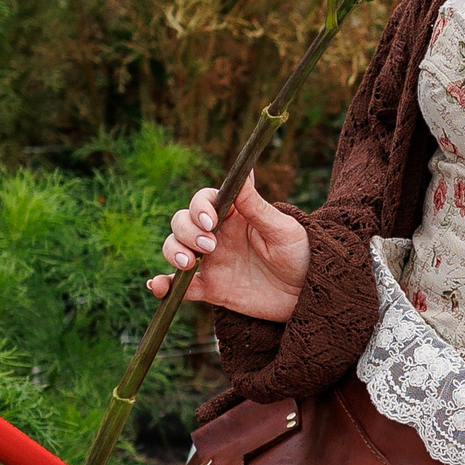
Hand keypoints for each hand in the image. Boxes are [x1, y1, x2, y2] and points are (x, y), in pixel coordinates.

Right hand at [149, 181, 310, 326]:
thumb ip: (257, 206)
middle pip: (182, 222)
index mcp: (233, 215)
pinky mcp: (208, 287)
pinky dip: (163, 285)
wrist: (307, 294)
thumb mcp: (282, 229)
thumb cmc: (300, 254)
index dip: (200, 208)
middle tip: (208, 246)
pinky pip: (178, 286)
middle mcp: (216, 234)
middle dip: (186, 231)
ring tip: (188, 263)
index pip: (203, 201)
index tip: (210, 221)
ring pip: (174, 248)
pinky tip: (156, 286)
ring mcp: (209, 261)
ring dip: (173, 251)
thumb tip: (245, 170)